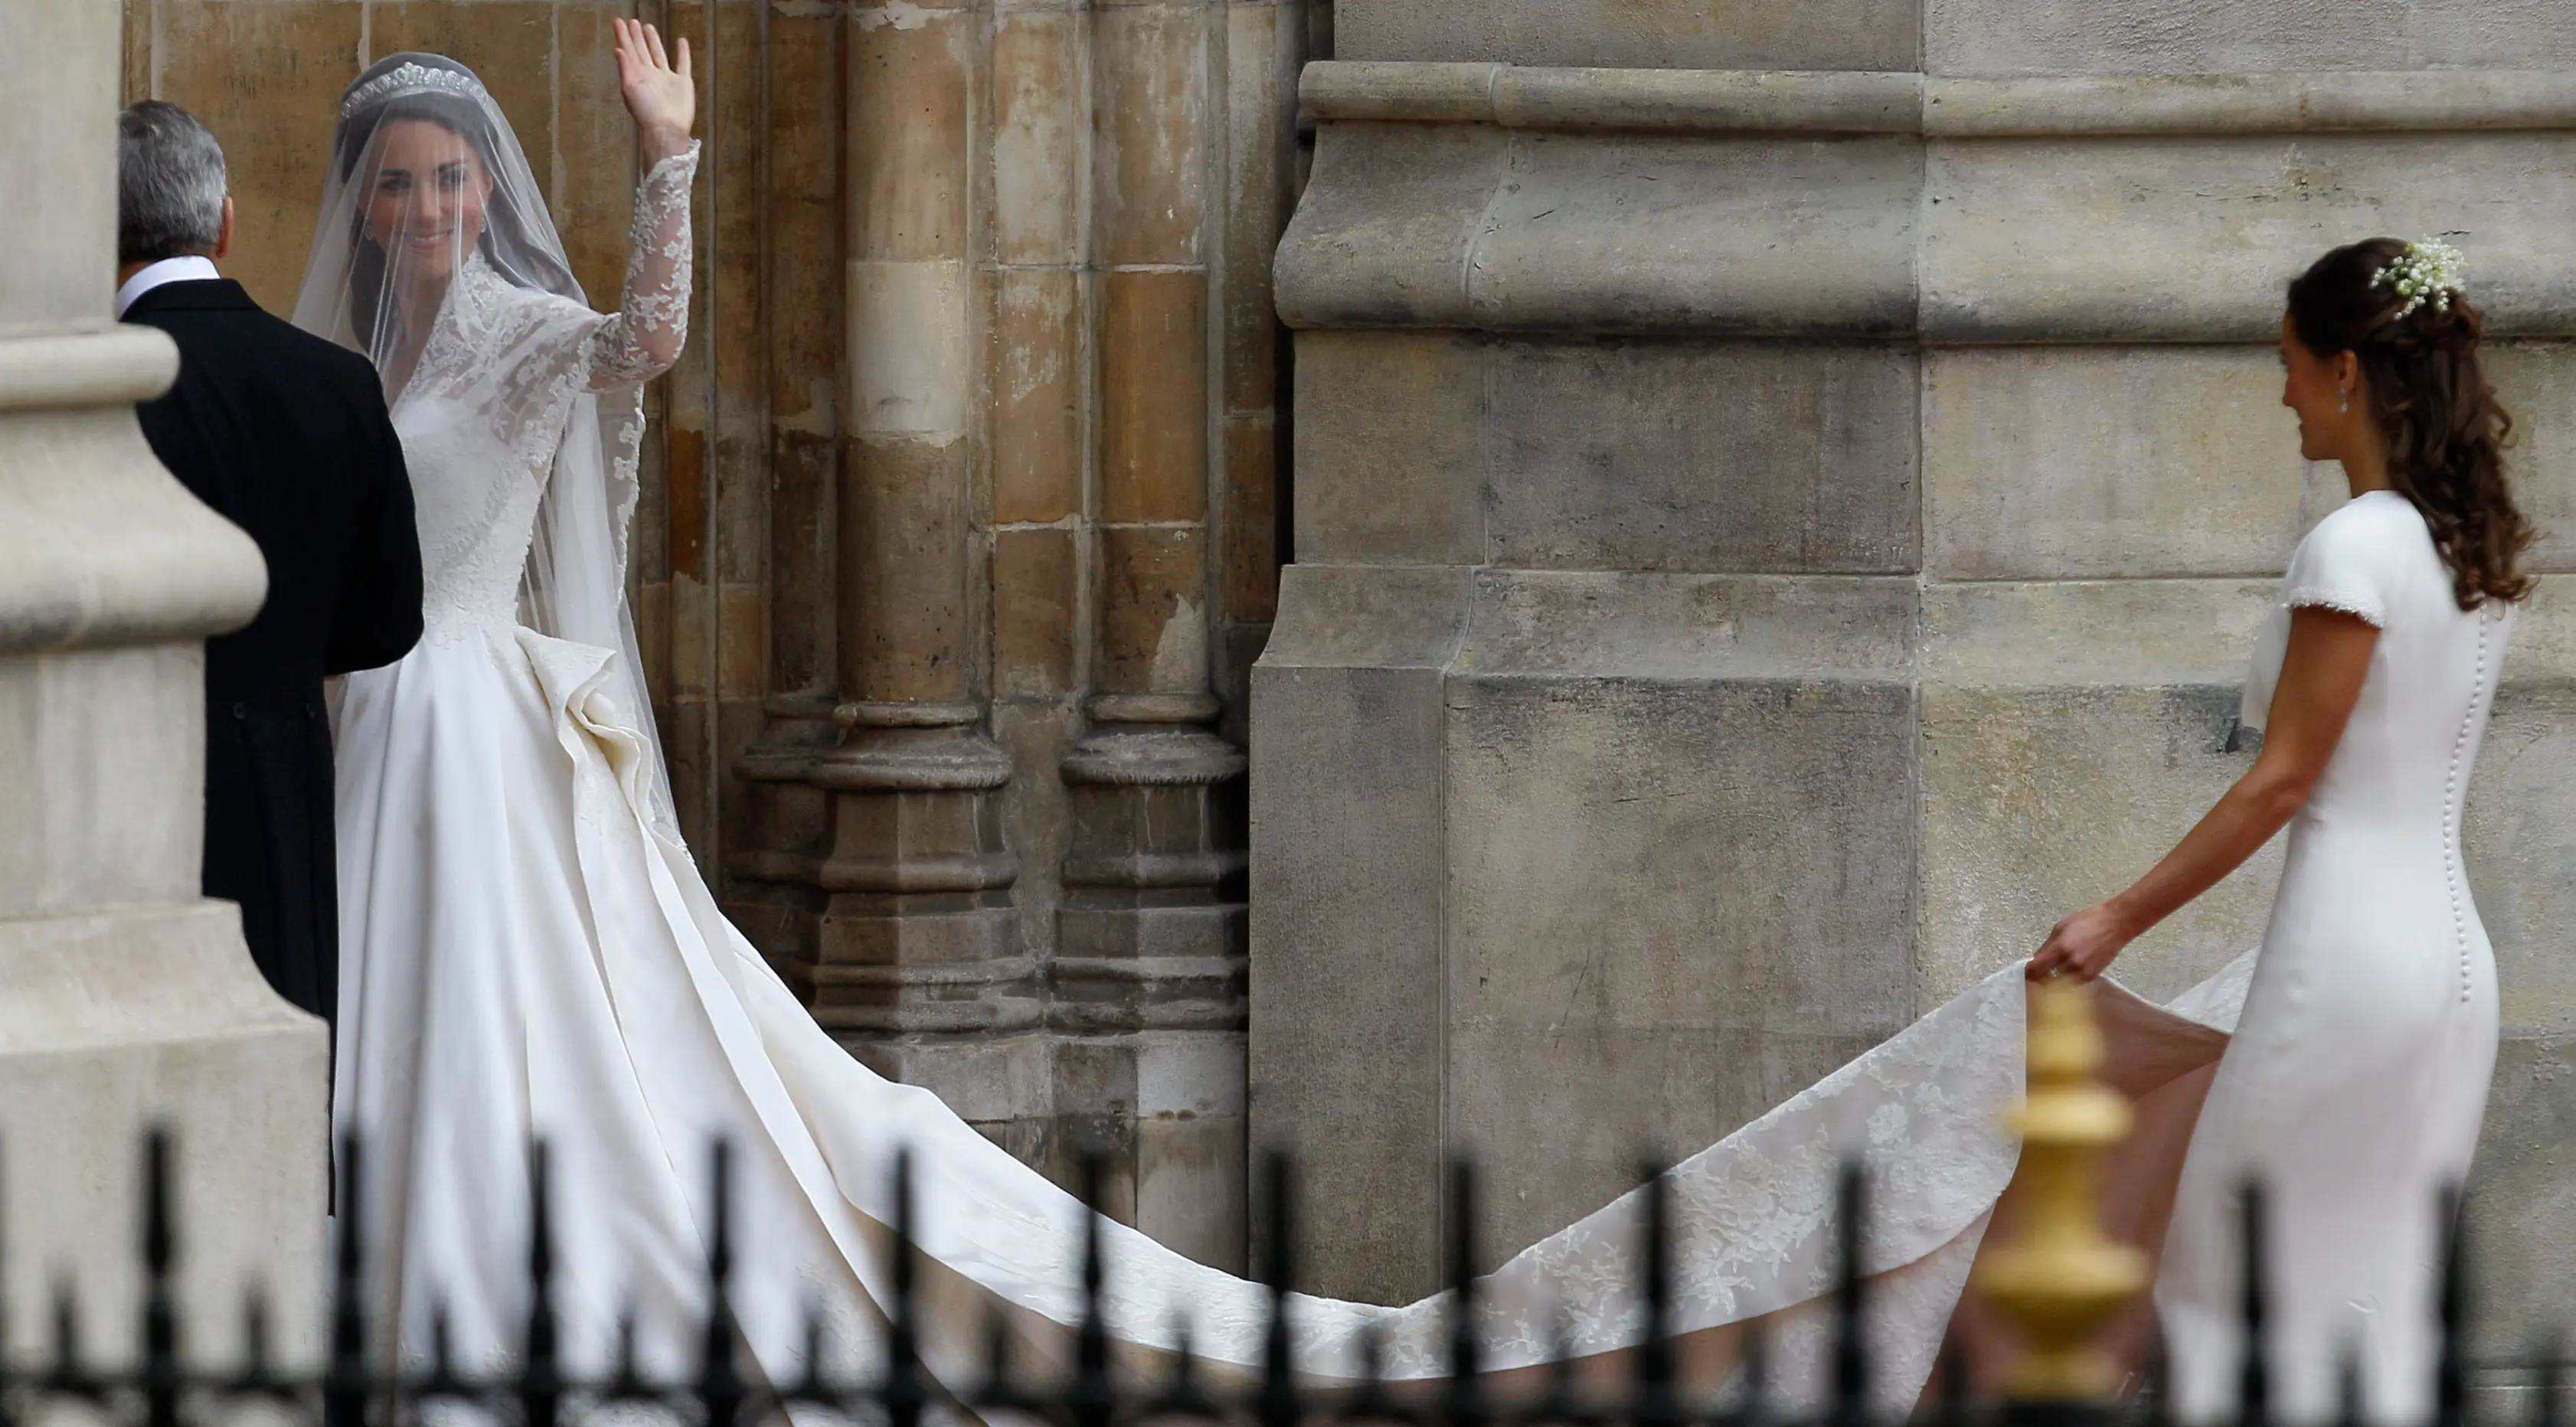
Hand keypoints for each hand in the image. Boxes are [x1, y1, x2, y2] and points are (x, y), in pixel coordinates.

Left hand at [614, 18, 694, 162]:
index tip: (618, 22)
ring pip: (659, 54)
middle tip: (632, 21)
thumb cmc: (646, 112)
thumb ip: (625, 67)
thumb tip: (618, 49)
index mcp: (636, 75)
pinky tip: (681, 41)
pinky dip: (683, 52)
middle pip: (641, 50)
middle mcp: (650, 75)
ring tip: (648, 27)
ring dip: (653, 40)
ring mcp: (666, 78)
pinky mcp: (682, 83)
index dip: (623, 36)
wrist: (666, 128)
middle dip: (636, 36)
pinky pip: (683, 63)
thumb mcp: (630, 87)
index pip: (628, 50)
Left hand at [2026, 901, 2135, 982]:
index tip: (2027, 973)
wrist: (2116, 924)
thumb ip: (2047, 946)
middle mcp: (2071, 963)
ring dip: (2055, 980)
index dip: (2029, 973)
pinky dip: (2068, 978)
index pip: (2036, 970)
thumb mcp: (2060, 927)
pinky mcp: (2093, 976)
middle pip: (2047, 980)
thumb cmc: (2088, 921)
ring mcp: (2083, 972)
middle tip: (2040, 974)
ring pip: (2061, 983)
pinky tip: (2069, 970)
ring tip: (2054, 972)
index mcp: (2060, 949)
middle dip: (2042, 978)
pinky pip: (2074, 982)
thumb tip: (2037, 959)